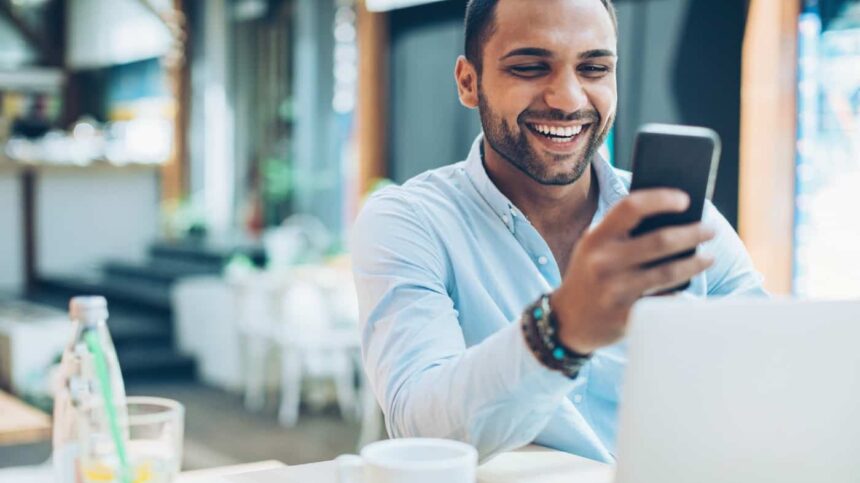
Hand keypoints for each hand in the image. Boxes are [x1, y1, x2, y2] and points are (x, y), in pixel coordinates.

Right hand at [550, 189, 714, 353]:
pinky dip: (681, 292)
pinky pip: (664, 300)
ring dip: (695, 263)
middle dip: (693, 233)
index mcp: (596, 238)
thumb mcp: (593, 247)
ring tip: (708, 257)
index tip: (685, 200)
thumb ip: (621, 232)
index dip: (661, 199)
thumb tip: (673, 219)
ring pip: (668, 272)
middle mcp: (604, 262)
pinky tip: (689, 285)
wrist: (568, 320)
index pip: (631, 207)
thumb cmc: (590, 275)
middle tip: (710, 229)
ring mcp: (614, 291)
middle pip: (660, 240)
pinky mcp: (625, 316)